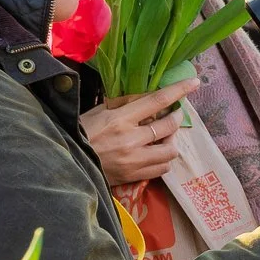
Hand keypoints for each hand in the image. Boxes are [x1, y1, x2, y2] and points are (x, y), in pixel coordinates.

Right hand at [83, 78, 200, 186]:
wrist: (65, 163)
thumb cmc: (80, 132)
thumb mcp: (99, 112)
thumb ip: (125, 103)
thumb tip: (150, 96)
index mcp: (120, 119)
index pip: (157, 101)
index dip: (179, 90)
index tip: (194, 83)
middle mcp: (130, 140)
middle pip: (169, 126)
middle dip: (176, 117)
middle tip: (173, 115)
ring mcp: (133, 160)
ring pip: (170, 150)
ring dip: (172, 142)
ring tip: (164, 138)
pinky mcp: (133, 176)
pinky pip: (162, 169)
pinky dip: (164, 160)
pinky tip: (157, 154)